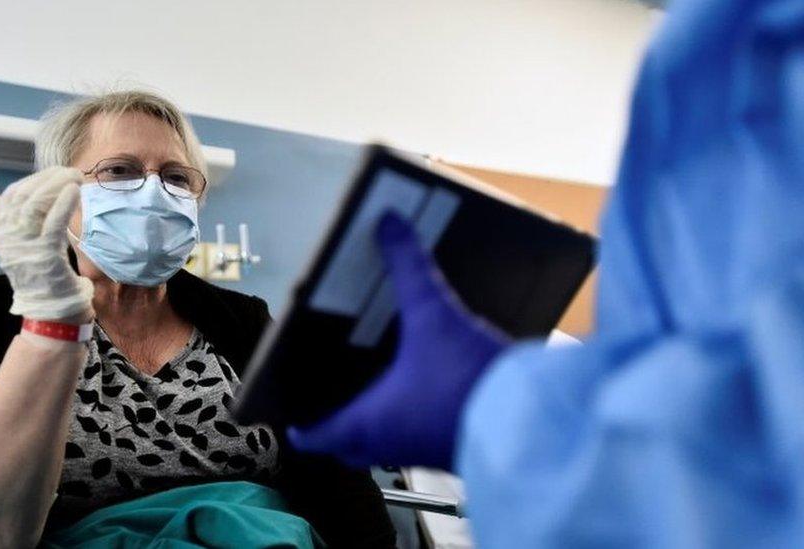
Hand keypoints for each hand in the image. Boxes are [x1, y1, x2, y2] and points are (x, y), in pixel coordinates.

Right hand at [0, 167, 93, 320]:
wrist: (51, 313)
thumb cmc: (41, 280)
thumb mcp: (22, 249)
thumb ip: (6, 223)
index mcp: (2, 236)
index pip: (11, 198)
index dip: (32, 182)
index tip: (54, 174)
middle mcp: (8, 239)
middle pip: (23, 197)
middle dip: (47, 179)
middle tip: (69, 171)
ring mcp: (24, 247)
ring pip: (34, 205)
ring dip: (56, 185)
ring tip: (74, 176)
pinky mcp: (43, 255)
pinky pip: (52, 223)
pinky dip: (63, 203)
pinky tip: (74, 190)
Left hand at [288, 212, 507, 469]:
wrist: (535, 418)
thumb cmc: (471, 383)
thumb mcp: (433, 314)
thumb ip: (408, 268)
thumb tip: (388, 226)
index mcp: (369, 422)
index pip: (316, 436)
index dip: (301, 425)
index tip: (291, 417)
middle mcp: (393, 444)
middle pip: (350, 446)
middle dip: (338, 425)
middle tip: (330, 399)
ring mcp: (425, 450)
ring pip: (386, 443)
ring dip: (377, 419)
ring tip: (376, 384)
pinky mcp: (455, 444)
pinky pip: (420, 436)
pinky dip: (413, 416)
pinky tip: (426, 385)